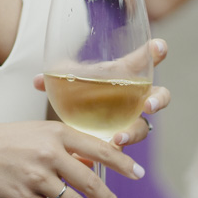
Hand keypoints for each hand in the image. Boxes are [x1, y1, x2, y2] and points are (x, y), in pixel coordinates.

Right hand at [0, 122, 145, 197]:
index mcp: (57, 133)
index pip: (100, 149)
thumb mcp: (39, 133)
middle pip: (91, 182)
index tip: (138, 175)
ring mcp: (35, 178)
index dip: (123, 164)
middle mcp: (49, 154)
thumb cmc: (4, 140)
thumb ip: (66, 146)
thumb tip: (93, 163)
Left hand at [32, 38, 171, 146]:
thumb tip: (37, 80)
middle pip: (159, 97)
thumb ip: (55, 78)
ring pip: (143, 127)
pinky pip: (124, 145)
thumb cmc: (77, 90)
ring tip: (119, 138)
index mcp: (125, 74)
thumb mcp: (66, 80)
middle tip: (149, 105)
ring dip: (134, 132)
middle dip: (158, 100)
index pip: (146, 61)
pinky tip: (107, 150)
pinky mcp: (120, 139)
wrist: (71, 116)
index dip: (156, 52)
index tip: (158, 47)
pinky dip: (115, 148)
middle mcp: (135, 98)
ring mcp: (130, 120)